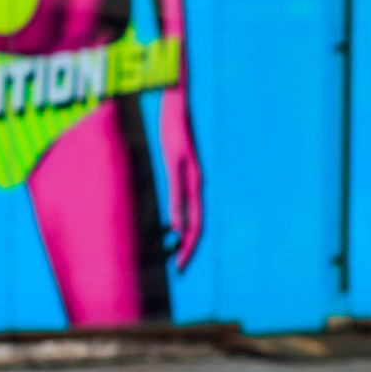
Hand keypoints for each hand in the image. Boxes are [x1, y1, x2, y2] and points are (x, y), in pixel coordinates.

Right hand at [158, 84, 203, 270]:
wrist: (178, 101)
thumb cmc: (174, 129)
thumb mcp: (173, 162)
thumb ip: (175, 185)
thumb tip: (173, 208)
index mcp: (192, 183)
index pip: (195, 220)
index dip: (190, 243)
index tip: (182, 262)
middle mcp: (195, 181)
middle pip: (197, 222)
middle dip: (190, 248)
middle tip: (183, 270)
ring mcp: (189, 172)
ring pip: (192, 211)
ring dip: (187, 237)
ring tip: (182, 257)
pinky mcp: (181, 161)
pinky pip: (179, 191)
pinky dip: (178, 210)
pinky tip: (176, 226)